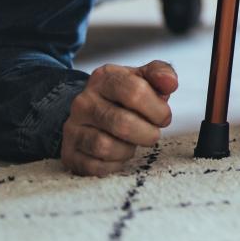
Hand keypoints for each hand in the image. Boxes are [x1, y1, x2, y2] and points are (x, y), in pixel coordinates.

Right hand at [60, 59, 177, 176]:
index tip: (164, 117)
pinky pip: (95, 166)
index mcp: (104, 77)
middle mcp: (83, 101)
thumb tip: (170, 83)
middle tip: (154, 134)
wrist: (92, 111)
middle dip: (147, 133)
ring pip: (106, 147)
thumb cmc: (125, 95)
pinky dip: (115, 164)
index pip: (134, 91)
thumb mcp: (143, 77)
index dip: (156, 109)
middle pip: (122, 123)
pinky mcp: (69, 153)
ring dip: (130, 149)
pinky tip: (120, 153)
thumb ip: (161, 74)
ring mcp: (72, 128)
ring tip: (135, 142)